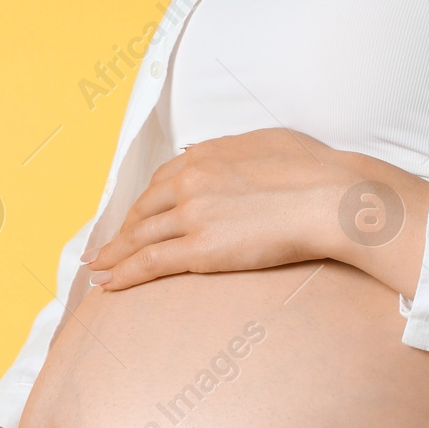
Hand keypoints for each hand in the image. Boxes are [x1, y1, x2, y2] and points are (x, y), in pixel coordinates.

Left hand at [83, 128, 428, 297]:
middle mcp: (190, 181)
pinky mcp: (199, 249)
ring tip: (98, 270)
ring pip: (139, 238)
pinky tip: (108, 284)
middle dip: (121, 232)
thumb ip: (239, 154)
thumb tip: (235, 161)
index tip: (135, 218)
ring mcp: (191, 214)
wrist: (330, 197)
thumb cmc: (315, 171)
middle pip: (144, 211)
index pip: (161, 182)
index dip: (144, 204)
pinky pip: (150, 262)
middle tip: (104, 249)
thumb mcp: (268, 144)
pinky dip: (123, 273)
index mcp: (205, 155)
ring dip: (113, 255)